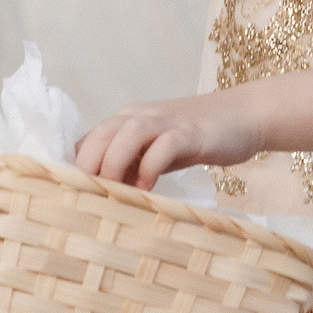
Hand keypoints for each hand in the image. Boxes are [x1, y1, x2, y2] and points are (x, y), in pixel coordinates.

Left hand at [74, 90, 264, 189]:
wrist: (243, 116)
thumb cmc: (195, 139)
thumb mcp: (157, 151)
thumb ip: (132, 165)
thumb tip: (104, 194)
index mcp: (128, 121)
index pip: (90, 139)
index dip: (77, 165)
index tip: (69, 195)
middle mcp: (141, 117)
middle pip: (101, 133)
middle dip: (87, 165)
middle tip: (84, 196)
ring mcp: (166, 122)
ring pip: (127, 134)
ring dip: (114, 163)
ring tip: (112, 191)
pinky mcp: (191, 133)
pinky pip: (164, 145)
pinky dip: (150, 166)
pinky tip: (149, 188)